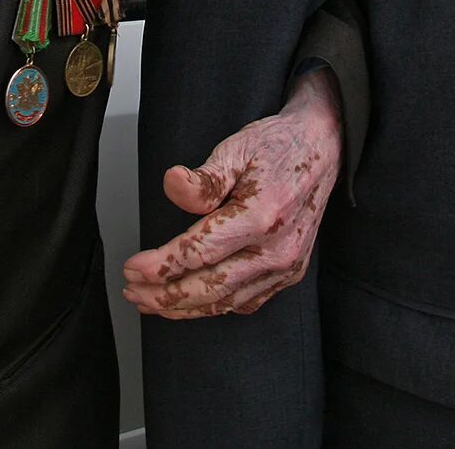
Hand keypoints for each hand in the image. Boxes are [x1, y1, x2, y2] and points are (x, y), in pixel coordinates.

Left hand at [123, 68, 341, 318]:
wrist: (323, 149)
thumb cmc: (277, 147)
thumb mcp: (236, 148)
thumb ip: (204, 178)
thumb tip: (171, 185)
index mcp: (262, 215)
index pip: (200, 252)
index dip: (161, 265)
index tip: (132, 268)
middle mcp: (277, 249)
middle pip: (210, 287)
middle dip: (164, 295)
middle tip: (132, 291)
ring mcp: (286, 266)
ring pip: (226, 301)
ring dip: (184, 307)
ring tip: (150, 302)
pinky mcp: (290, 273)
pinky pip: (246, 302)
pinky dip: (214, 307)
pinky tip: (191, 303)